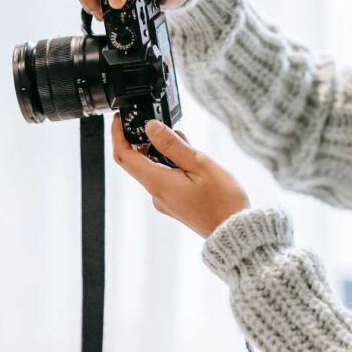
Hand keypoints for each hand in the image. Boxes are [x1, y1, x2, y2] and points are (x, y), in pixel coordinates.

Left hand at [110, 114, 250, 238]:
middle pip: (138, 161)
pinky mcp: (175, 203)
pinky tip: (190, 158)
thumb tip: (151, 127)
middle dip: (145, 140)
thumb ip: (172, 145)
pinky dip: (172, 164)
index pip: (124, 156)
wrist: (234, 231)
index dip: (118, 135)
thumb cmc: (222, 201)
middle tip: (161, 124)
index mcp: (157, 182)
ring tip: (186, 142)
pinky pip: (166, 178)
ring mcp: (165, 200)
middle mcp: (156, 193)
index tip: (119, 119)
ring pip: (155, 168)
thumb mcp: (199, 164)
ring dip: (164, 151)